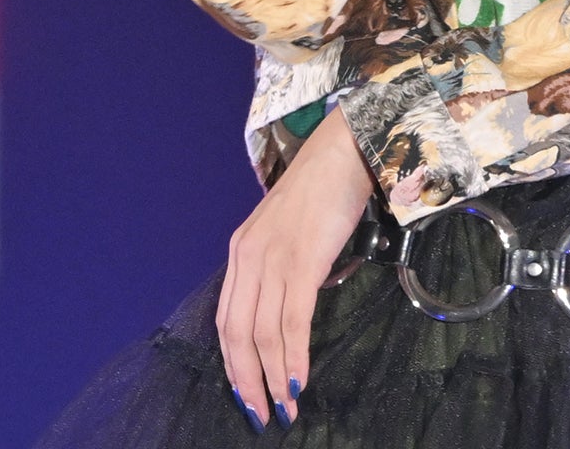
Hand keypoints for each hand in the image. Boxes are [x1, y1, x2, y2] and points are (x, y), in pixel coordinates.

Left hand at [216, 103, 376, 430]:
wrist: (342, 152)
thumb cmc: (322, 190)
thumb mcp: (287, 231)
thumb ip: (278, 265)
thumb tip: (286, 310)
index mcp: (241, 251)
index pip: (227, 319)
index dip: (233, 363)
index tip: (247, 394)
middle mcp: (249, 256)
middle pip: (237, 333)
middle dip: (248, 380)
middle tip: (260, 415)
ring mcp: (273, 258)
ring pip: (263, 333)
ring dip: (273, 377)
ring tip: (284, 408)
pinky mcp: (301, 260)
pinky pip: (292, 319)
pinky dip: (293, 356)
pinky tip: (298, 381)